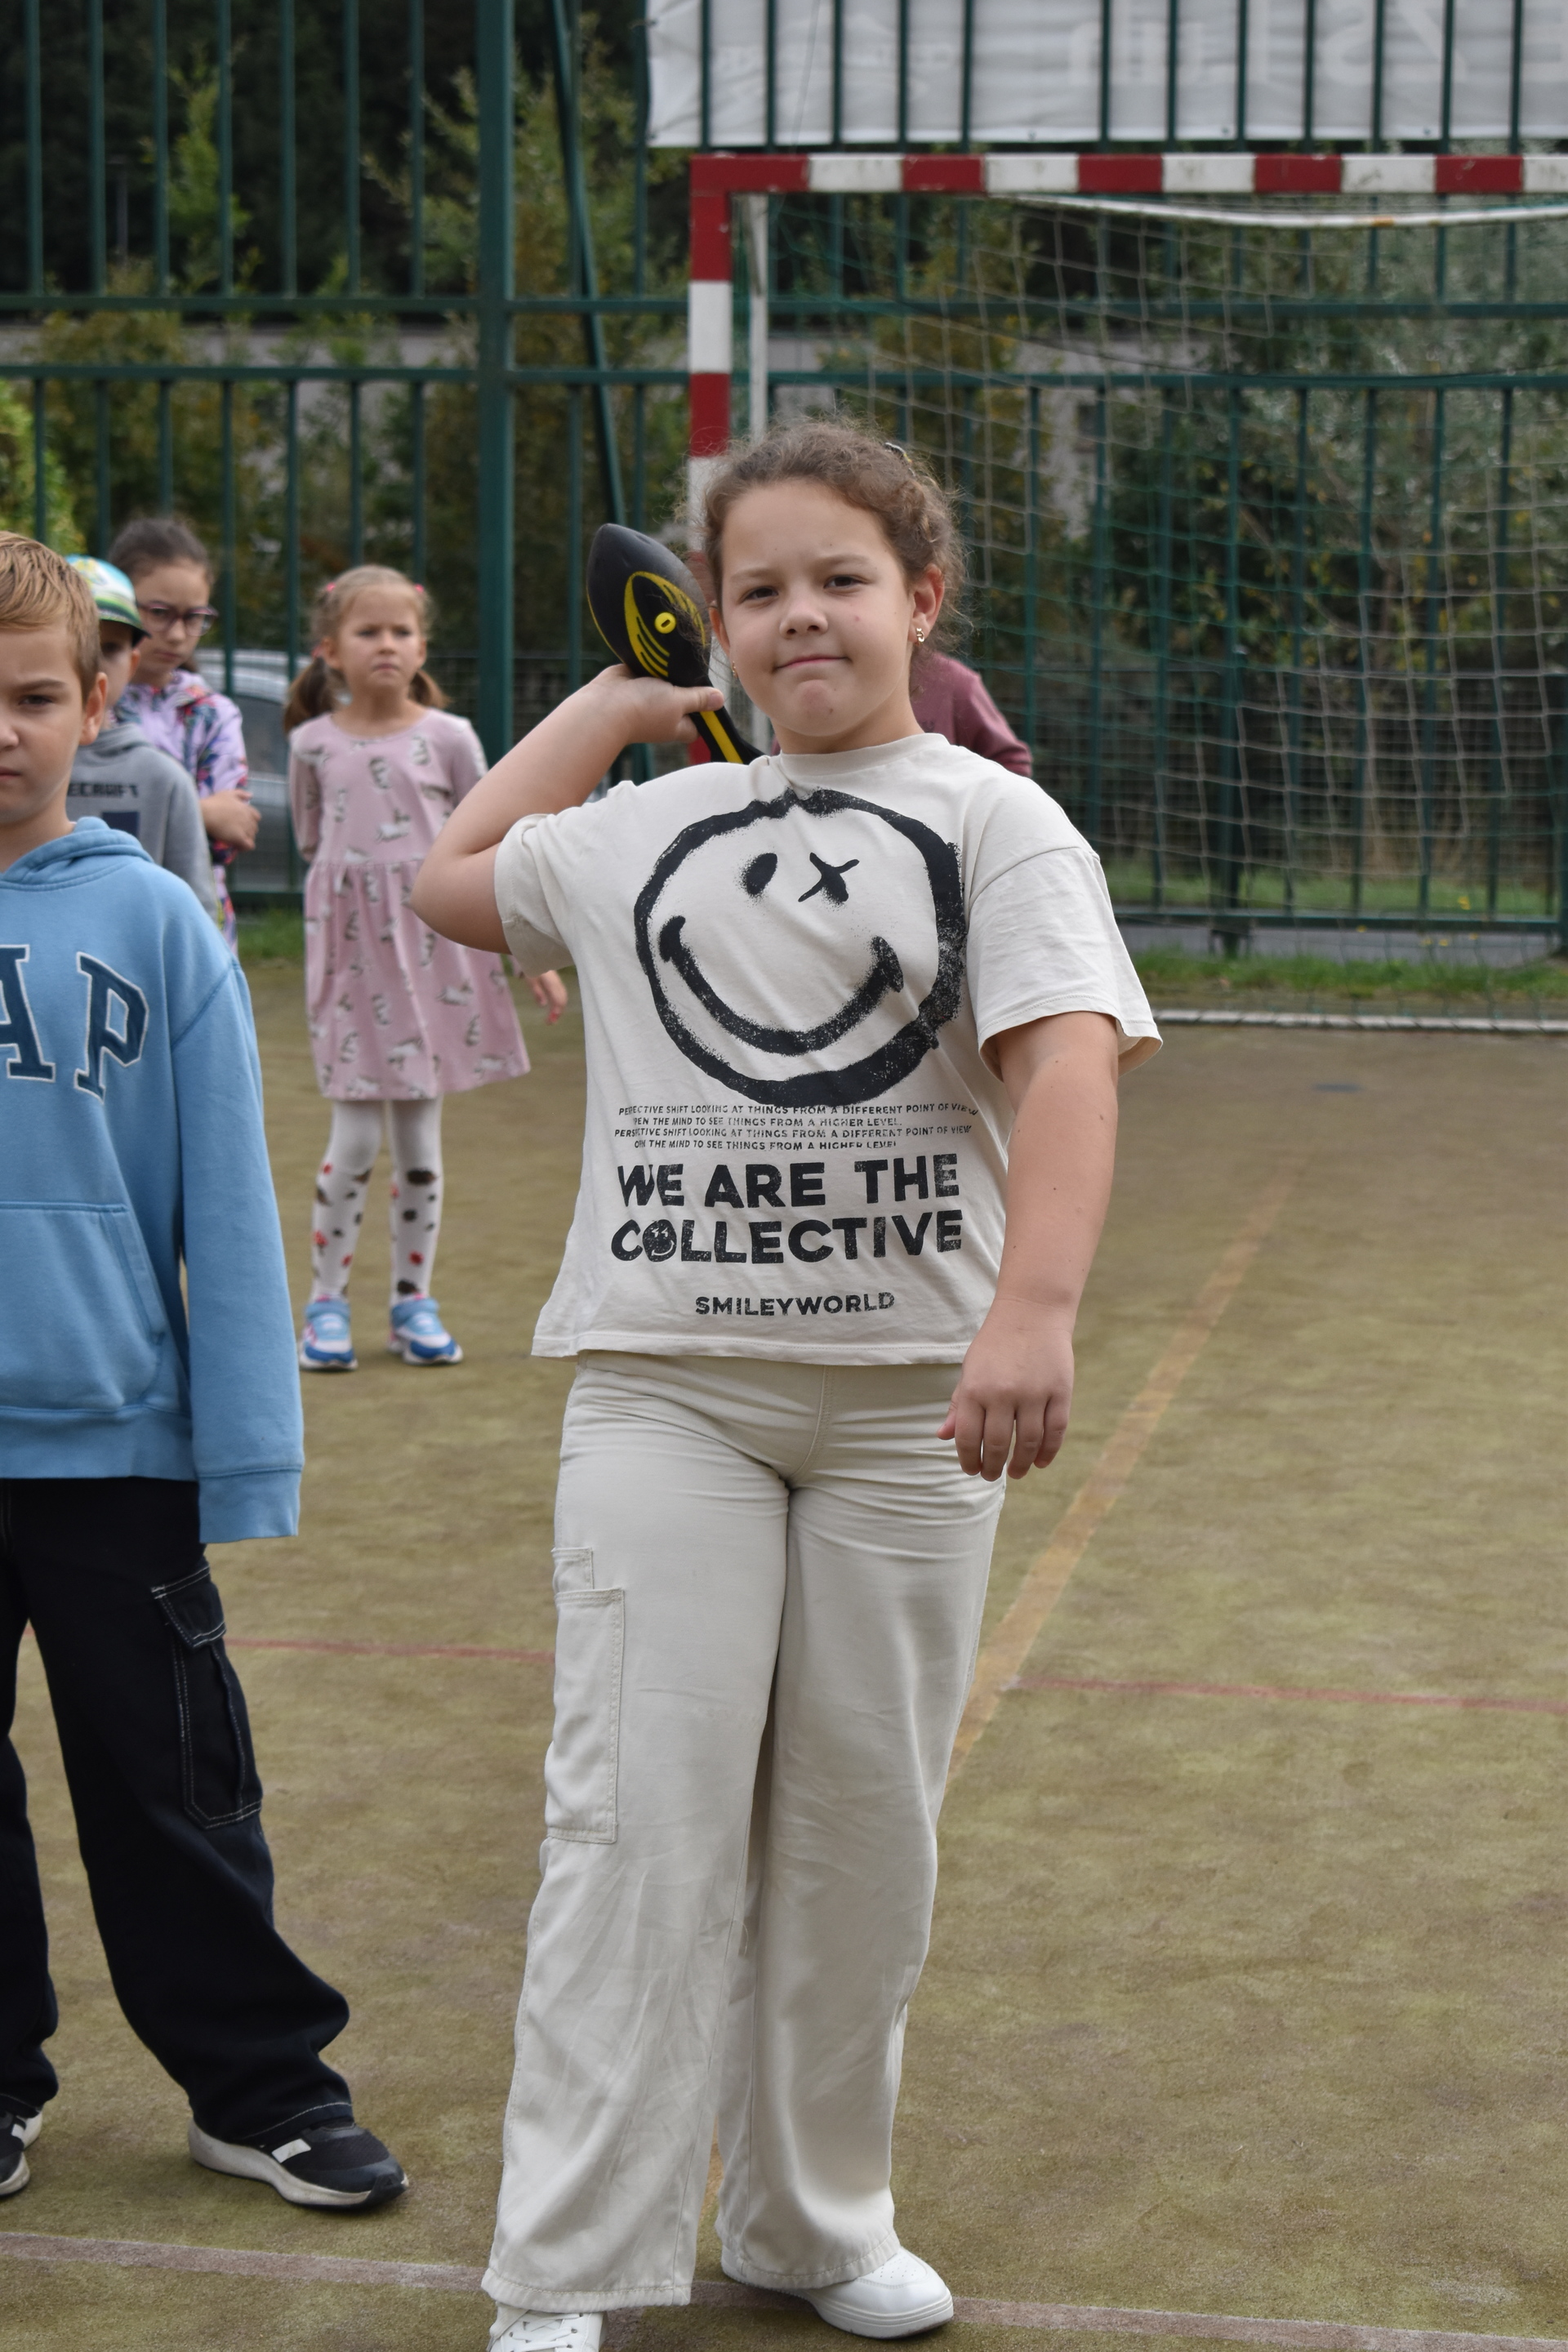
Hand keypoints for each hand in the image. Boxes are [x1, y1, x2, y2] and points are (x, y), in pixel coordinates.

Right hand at [202, 786, 259, 851]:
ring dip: (245, 839)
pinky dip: (245, 847)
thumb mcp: (228, 793)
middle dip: (247, 831)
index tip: (240, 824)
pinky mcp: (240, 838)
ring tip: (234, 840)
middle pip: (254, 828)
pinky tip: (237, 847)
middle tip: (235, 833)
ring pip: (252, 837)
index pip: (256, 817)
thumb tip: (251, 796)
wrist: (205, 813)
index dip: (250, 821)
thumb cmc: (214, 803)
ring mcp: (245, 829)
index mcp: (246, 809)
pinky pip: (249, 846)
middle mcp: (248, 819)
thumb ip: (241, 794)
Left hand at [528, 969, 567, 1022]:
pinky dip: (559, 1002)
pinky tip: (554, 1007)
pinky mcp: (556, 981)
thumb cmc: (531, 966)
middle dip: (558, 1012)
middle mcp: (557, 982)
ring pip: (563, 997)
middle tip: (550, 1022)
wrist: (534, 953)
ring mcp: (557, 981)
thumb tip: (543, 1005)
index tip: (550, 1021)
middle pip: (562, 999)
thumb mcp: (531, 979)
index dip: (556, 1011)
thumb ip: (537, 992)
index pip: (558, 999)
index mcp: (551, 982)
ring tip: (552, 1017)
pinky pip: (561, 993)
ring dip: (559, 1008)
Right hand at [579, 662, 722, 746]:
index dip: (708, 709)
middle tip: (700, 665)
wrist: (605, 704)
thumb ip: (698, 698)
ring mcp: (651, 695)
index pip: (700, 721)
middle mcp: (665, 712)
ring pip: (669, 680)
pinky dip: (655, 660)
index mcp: (678, 724)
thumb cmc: (644, 708)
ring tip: (684, 652)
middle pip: (686, 696)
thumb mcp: (678, 701)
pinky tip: (663, 648)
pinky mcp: (638, 679)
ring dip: (673, 668)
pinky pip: (652, 668)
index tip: (713, 691)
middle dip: (690, 682)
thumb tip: (720, 700)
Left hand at [939, 1299, 1075, 1480]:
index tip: (971, 1470)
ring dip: (1021, 1465)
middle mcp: (1002, 1393)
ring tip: (1016, 1472)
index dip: (968, 1460)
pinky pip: (1055, 1431)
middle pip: (997, 1444)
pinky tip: (1040, 1461)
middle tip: (991, 1476)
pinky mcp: (1060, 1391)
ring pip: (1027, 1443)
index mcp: (974, 1388)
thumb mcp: (970, 1370)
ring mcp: (1034, 1393)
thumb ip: (958, 1404)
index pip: (967, 1437)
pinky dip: (1048, 1451)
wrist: (1031, 1312)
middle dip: (992, 1467)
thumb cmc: (995, 1344)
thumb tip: (942, 1436)